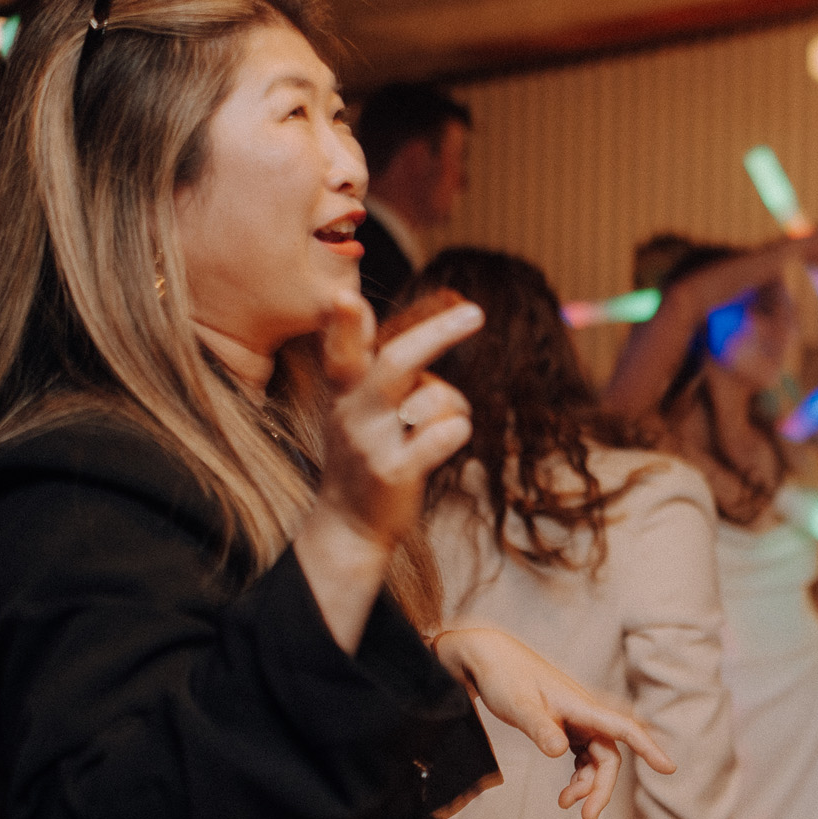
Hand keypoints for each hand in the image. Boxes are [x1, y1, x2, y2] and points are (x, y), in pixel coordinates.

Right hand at [311, 292, 480, 552]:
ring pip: (434, 398)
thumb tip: (385, 304)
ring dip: (453, 404)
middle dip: (438, 334)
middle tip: (476, 313)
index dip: (344, 324)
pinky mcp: (395, 472)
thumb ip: (370, 361)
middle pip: (397, 362)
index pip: (341, 350)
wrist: (348, 523)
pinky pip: (446, 434)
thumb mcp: (355, 404)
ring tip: (437, 426)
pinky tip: (443, 442)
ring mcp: (372, 444)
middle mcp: (352, 412)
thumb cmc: (365, 451)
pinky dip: (456, 429)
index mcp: (344, 391)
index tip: (345, 295)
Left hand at [434, 626, 677, 818]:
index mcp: (582, 706)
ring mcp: (576, 720)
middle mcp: (586, 713)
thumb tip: (561, 753)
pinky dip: (579, 776)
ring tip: (565, 803)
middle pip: (609, 755)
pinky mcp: (565, 725)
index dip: (648, 748)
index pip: (624, 729)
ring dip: (588, 784)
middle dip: (603, 787)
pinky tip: (565, 791)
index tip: (669, 768)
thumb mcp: (519, 705)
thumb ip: (540, 728)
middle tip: (586, 818)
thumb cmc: (505, 676)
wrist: (490, 658)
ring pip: (597, 758)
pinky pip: (583, 755)